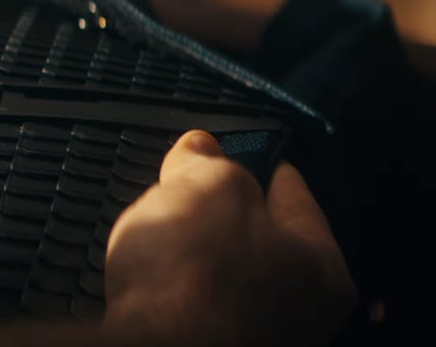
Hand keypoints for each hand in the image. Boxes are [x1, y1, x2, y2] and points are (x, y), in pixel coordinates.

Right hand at [102, 131, 354, 345]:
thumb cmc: (193, 276)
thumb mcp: (206, 187)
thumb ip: (209, 162)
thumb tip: (199, 149)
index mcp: (322, 269)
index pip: (295, 196)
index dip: (259, 163)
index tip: (236, 148)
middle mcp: (298, 314)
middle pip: (257, 238)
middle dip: (219, 212)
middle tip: (186, 188)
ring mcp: (253, 338)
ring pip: (221, 273)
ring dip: (192, 252)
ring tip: (159, 234)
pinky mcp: (204, 346)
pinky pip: (190, 303)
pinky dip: (172, 287)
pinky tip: (150, 276)